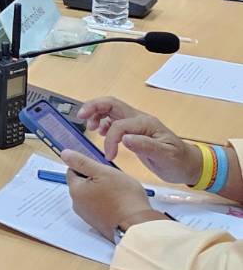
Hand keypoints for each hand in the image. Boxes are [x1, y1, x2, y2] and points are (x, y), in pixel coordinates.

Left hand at [62, 150, 163, 236]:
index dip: (87, 167)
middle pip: (82, 184)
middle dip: (95, 180)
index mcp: (75, 190)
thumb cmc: (123, 198)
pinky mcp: (99, 225)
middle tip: (112, 182)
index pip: (72, 171)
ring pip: (92, 196)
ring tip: (118, 195)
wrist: (138, 226)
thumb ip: (82, 162)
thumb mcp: (102, 172)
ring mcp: (88, 217)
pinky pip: (99, 209)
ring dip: (102, 193)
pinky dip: (107, 205)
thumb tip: (65, 154)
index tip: (101, 170)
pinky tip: (119, 205)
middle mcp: (77, 205)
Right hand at [77, 96, 197, 182]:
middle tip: (81, 117)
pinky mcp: (133, 131)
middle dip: (94, 107)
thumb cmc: (179, 161)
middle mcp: (139, 119)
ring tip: (88, 126)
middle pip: (111, 104)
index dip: (110, 139)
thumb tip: (124, 138)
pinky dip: (102, 123)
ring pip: (110, 110)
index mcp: (146, 123)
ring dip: (96, 113)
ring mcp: (135, 124)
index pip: (119, 125)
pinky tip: (99, 132)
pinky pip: (113, 120)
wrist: (189, 165)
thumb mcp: (165, 156)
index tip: (109, 155)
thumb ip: (146, 146)